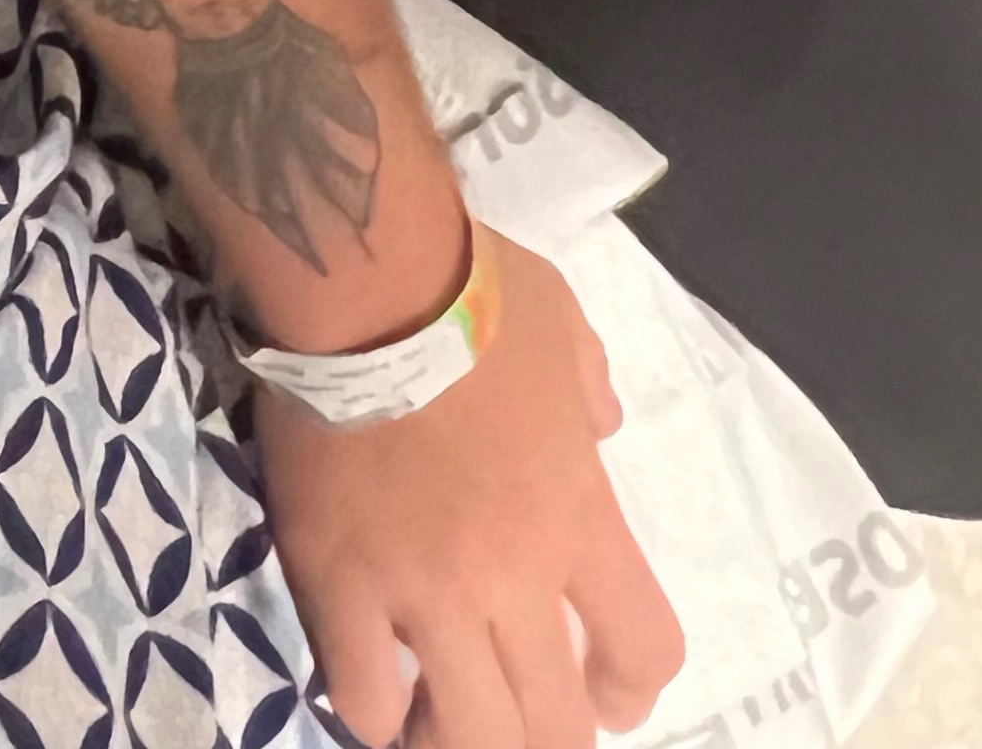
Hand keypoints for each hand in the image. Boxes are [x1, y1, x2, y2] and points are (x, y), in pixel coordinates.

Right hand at [259, 236, 682, 748]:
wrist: (364, 279)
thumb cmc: (473, 293)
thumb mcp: (564, 328)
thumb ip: (591, 388)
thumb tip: (599, 423)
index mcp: (578, 519)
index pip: (644, 648)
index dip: (631, 689)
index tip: (609, 695)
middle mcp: (511, 577)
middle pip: (555, 725)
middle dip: (551, 737)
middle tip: (524, 717)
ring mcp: (421, 588)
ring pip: (465, 732)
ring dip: (461, 740)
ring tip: (442, 726)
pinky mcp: (338, 581)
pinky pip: (361, 692)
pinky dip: (375, 710)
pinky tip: (375, 695)